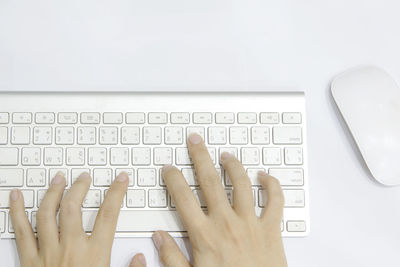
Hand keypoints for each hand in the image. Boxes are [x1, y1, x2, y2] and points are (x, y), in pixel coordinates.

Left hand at [10, 171, 128, 266]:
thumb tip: (141, 258)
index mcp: (94, 255)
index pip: (109, 214)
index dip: (116, 193)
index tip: (120, 180)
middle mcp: (70, 249)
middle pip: (74, 207)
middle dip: (80, 187)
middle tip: (84, 178)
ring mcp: (47, 253)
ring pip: (47, 214)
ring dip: (53, 193)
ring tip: (58, 179)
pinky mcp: (28, 261)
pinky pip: (21, 231)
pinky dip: (16, 212)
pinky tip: (16, 198)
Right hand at [129, 133, 286, 266]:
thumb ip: (171, 258)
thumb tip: (158, 237)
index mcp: (205, 236)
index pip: (183, 198)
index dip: (173, 179)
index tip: (169, 168)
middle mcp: (227, 224)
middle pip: (210, 181)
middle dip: (200, 157)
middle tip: (195, 141)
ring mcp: (250, 224)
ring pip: (241, 184)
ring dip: (232, 166)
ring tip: (225, 155)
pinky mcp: (271, 229)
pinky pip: (275, 200)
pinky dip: (271, 185)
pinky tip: (264, 176)